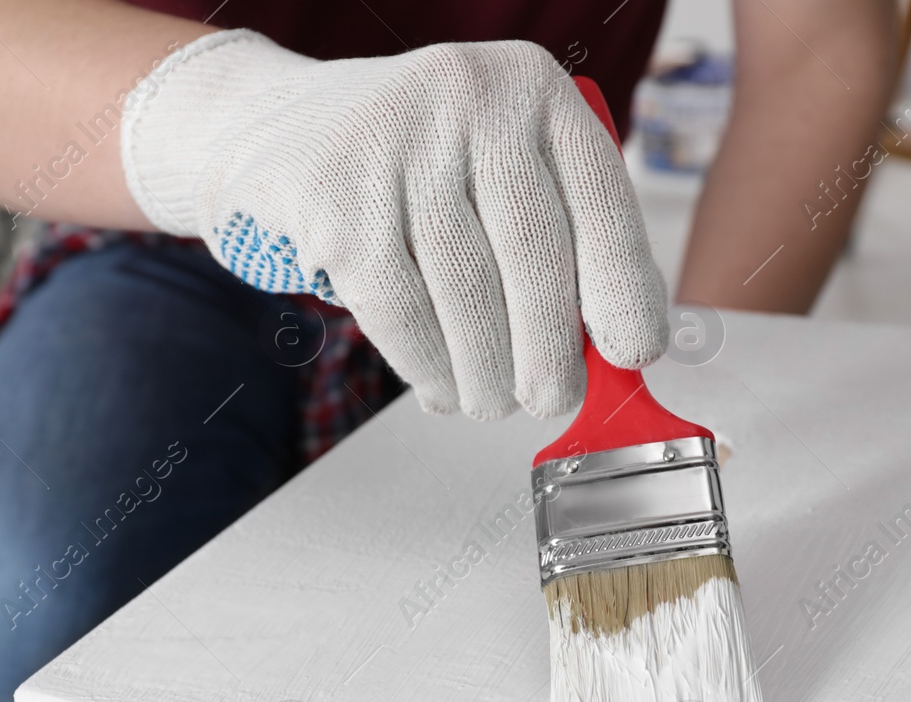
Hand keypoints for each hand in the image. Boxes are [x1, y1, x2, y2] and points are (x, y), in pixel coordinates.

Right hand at [122, 31, 667, 417]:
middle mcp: (469, 98)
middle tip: (554, 401)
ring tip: (492, 403)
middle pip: (534, 255)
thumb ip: (558, 236)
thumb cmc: (412, 164)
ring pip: (466, 292)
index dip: (623, 287)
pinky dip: (429, 367)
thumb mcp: (496, 167)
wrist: (275, 126)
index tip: (635, 352)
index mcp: (533, 88)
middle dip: (550, 353)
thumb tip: (615, 346)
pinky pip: (400, 309)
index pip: (602, 197)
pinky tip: (442, 389)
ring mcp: (396, 141)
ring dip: (487, 373)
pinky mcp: (334, 197)